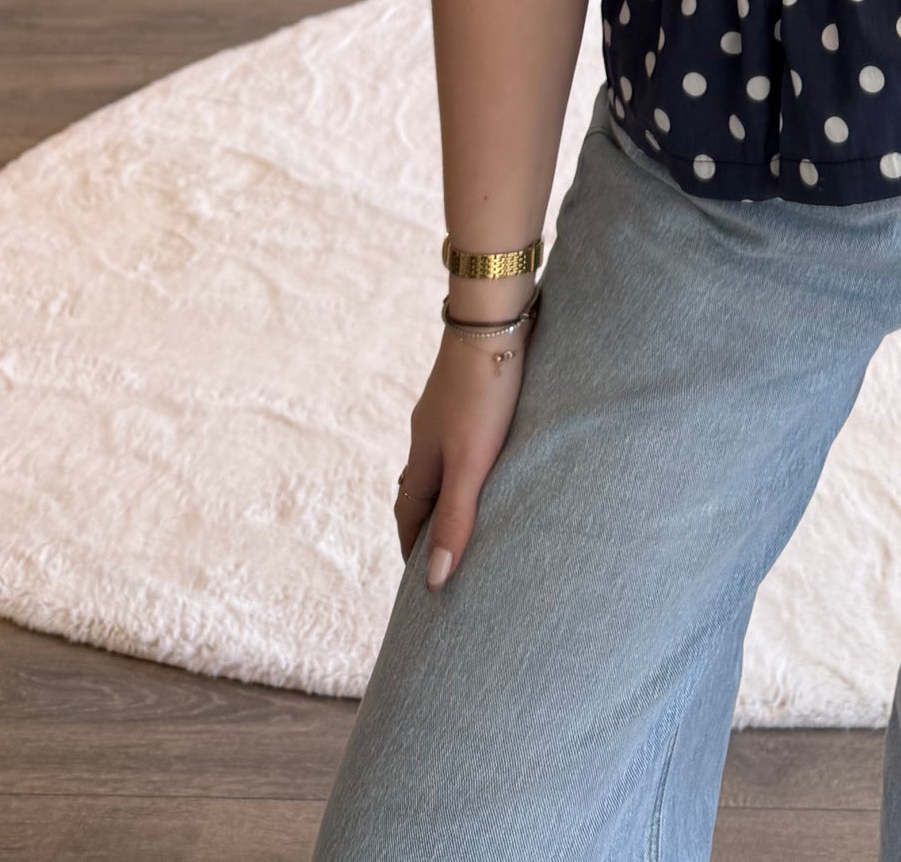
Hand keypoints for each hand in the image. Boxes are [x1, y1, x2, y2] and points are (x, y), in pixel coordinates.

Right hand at [394, 325, 528, 589]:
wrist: (491, 320)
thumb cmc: (482, 393)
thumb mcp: (470, 463)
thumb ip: (456, 518)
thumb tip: (434, 580)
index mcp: (422, 457)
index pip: (409, 512)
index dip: (413, 544)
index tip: (420, 576)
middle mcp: (429, 434)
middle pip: (422, 487)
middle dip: (430, 520)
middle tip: (445, 549)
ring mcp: (447, 410)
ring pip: (442, 460)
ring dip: (450, 487)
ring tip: (471, 507)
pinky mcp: (471, 390)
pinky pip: (462, 436)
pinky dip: (468, 458)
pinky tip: (492, 453)